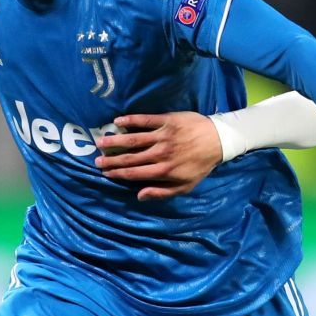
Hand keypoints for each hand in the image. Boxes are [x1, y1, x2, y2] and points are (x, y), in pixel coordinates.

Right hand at [95, 112, 223, 198]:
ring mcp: (162, 136)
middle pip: (130, 158)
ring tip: (101, 141)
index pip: (134, 173)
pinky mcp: (167, 120)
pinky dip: (130, 120)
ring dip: (116, 140)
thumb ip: (161, 192)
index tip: (105, 173)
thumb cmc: (201, 165)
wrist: (218, 140)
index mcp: (163, 171)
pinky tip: (118, 121)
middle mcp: (160, 153)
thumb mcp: (185, 186)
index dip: (118, 174)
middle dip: (112, 160)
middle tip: (97, 160)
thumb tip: (139, 196)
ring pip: (134, 139)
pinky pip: (145, 120)